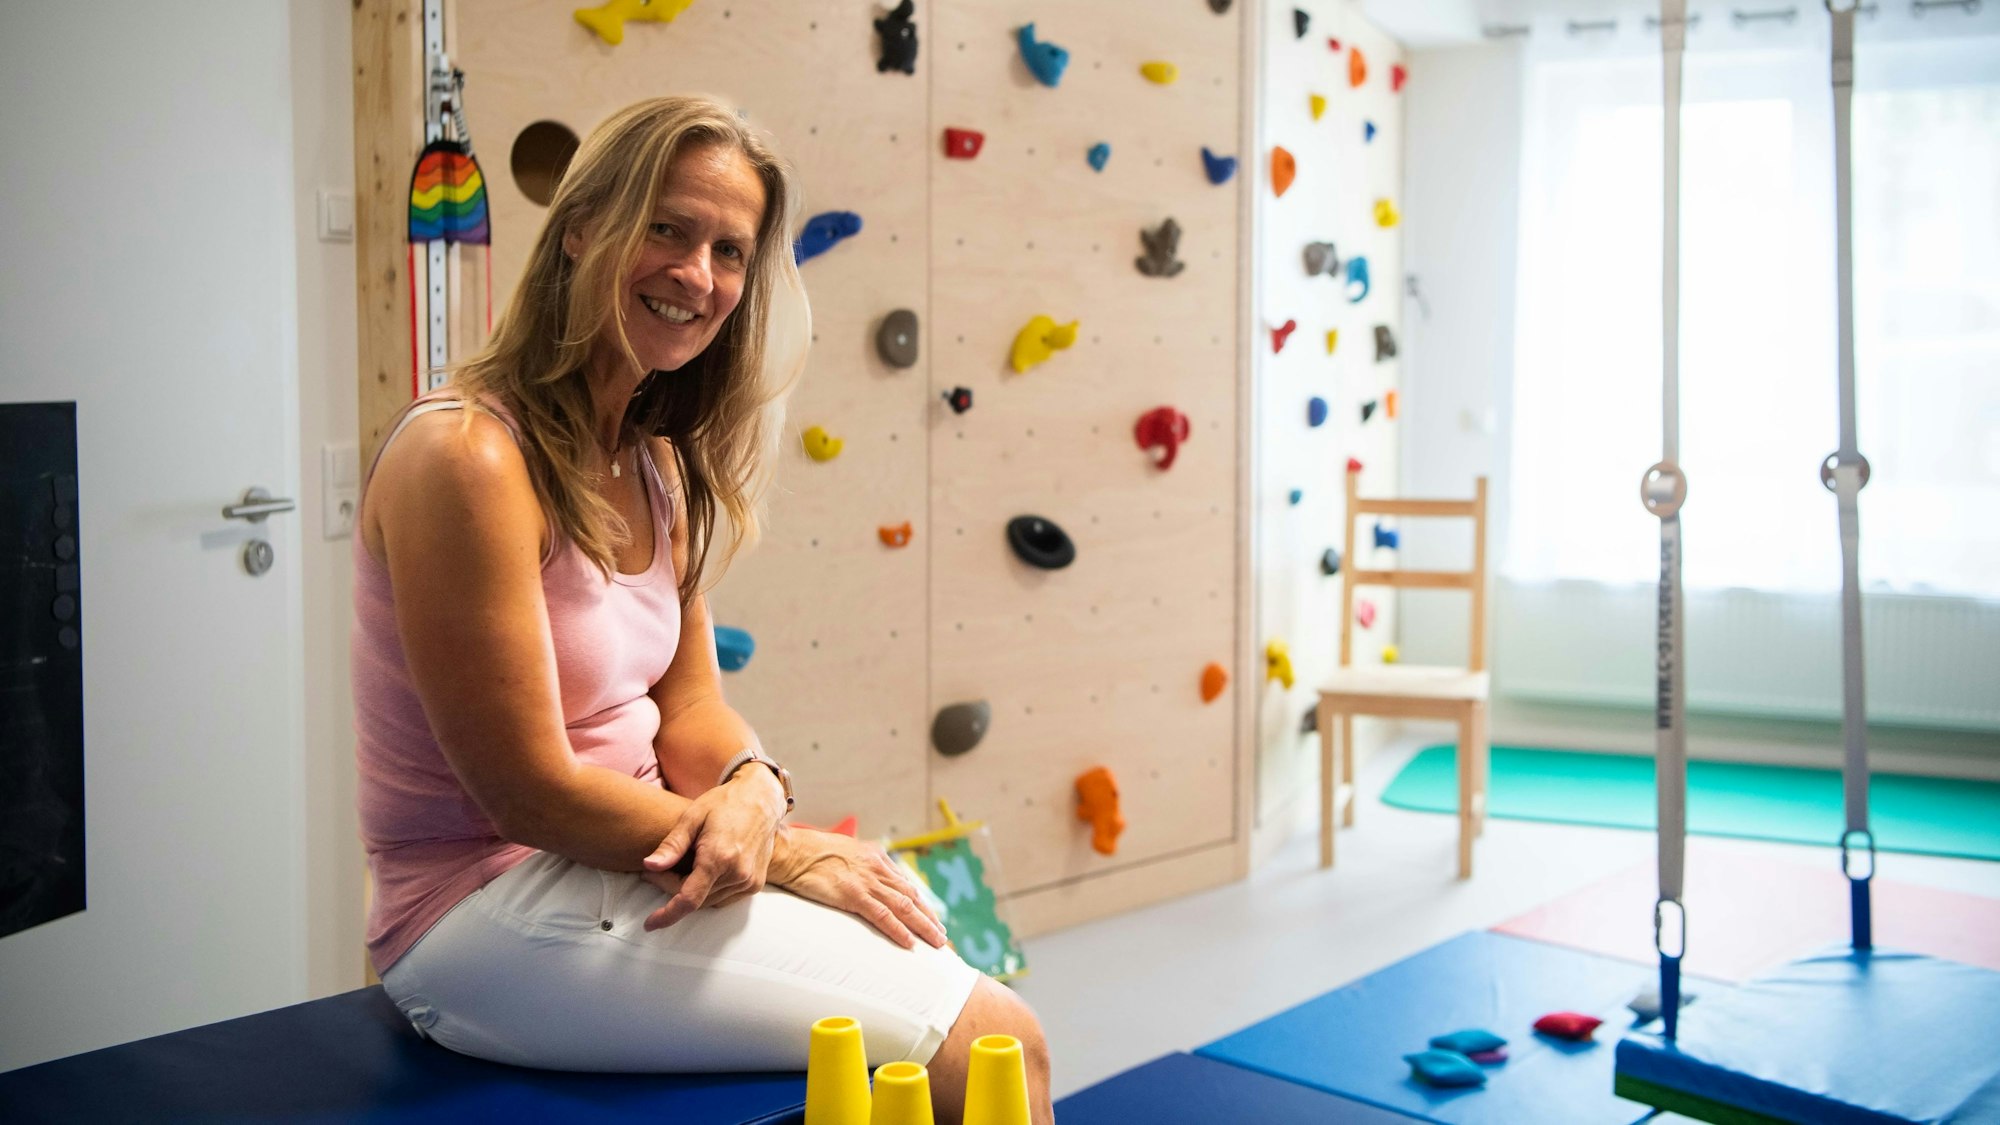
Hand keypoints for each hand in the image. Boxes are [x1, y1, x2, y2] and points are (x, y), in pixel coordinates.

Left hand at [639, 768, 785, 930]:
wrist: (762, 798)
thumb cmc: (725, 803)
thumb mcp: (692, 817)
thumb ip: (672, 845)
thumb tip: (649, 866)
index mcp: (719, 857)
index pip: (688, 899)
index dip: (667, 914)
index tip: (649, 924)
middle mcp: (737, 874)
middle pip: (695, 899)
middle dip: (671, 890)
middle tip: (655, 871)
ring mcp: (749, 881)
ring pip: (709, 901)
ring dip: (690, 892)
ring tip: (677, 870)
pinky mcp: (755, 883)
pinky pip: (724, 898)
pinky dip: (708, 893)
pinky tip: (701, 874)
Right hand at [766, 826, 947, 949]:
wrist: (790, 850)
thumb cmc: (809, 853)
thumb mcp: (842, 854)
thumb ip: (859, 866)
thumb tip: (867, 882)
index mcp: (875, 858)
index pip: (904, 884)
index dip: (920, 904)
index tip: (932, 918)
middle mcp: (876, 868)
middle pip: (911, 896)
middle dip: (929, 917)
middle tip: (943, 937)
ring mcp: (866, 881)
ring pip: (903, 906)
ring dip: (923, 926)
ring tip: (937, 943)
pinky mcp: (852, 894)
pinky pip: (882, 915)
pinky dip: (898, 929)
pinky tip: (909, 942)